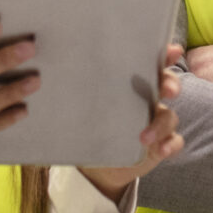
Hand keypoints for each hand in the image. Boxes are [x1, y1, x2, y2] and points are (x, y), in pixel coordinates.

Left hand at [80, 45, 186, 204]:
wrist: (95, 162)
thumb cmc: (87, 123)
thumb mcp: (78, 104)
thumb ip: (69, 87)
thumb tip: (39, 67)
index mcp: (130, 82)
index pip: (151, 62)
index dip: (165, 54)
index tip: (172, 50)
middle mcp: (148, 98)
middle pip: (167, 84)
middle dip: (171, 84)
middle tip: (168, 90)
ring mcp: (156, 120)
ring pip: (170, 116)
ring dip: (161, 123)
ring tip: (145, 136)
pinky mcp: (160, 143)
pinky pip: (173, 141)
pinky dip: (169, 144)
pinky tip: (160, 150)